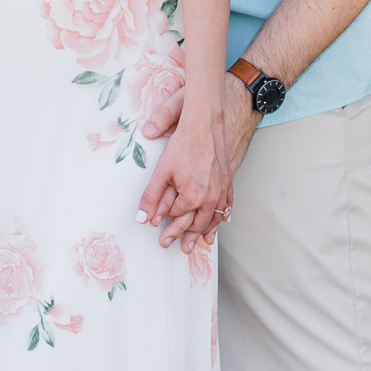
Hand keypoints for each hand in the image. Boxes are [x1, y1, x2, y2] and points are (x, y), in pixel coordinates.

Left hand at [135, 103, 230, 256]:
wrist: (205, 123)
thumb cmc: (182, 144)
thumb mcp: (161, 171)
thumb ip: (151, 197)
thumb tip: (142, 219)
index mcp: (192, 197)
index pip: (177, 218)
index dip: (167, 225)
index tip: (160, 235)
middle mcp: (210, 198)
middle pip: (196, 224)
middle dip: (185, 237)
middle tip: (177, 247)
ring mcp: (221, 191)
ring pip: (213, 219)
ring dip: (204, 233)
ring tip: (198, 243)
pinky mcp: (228, 181)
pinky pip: (227, 206)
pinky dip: (222, 217)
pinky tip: (221, 223)